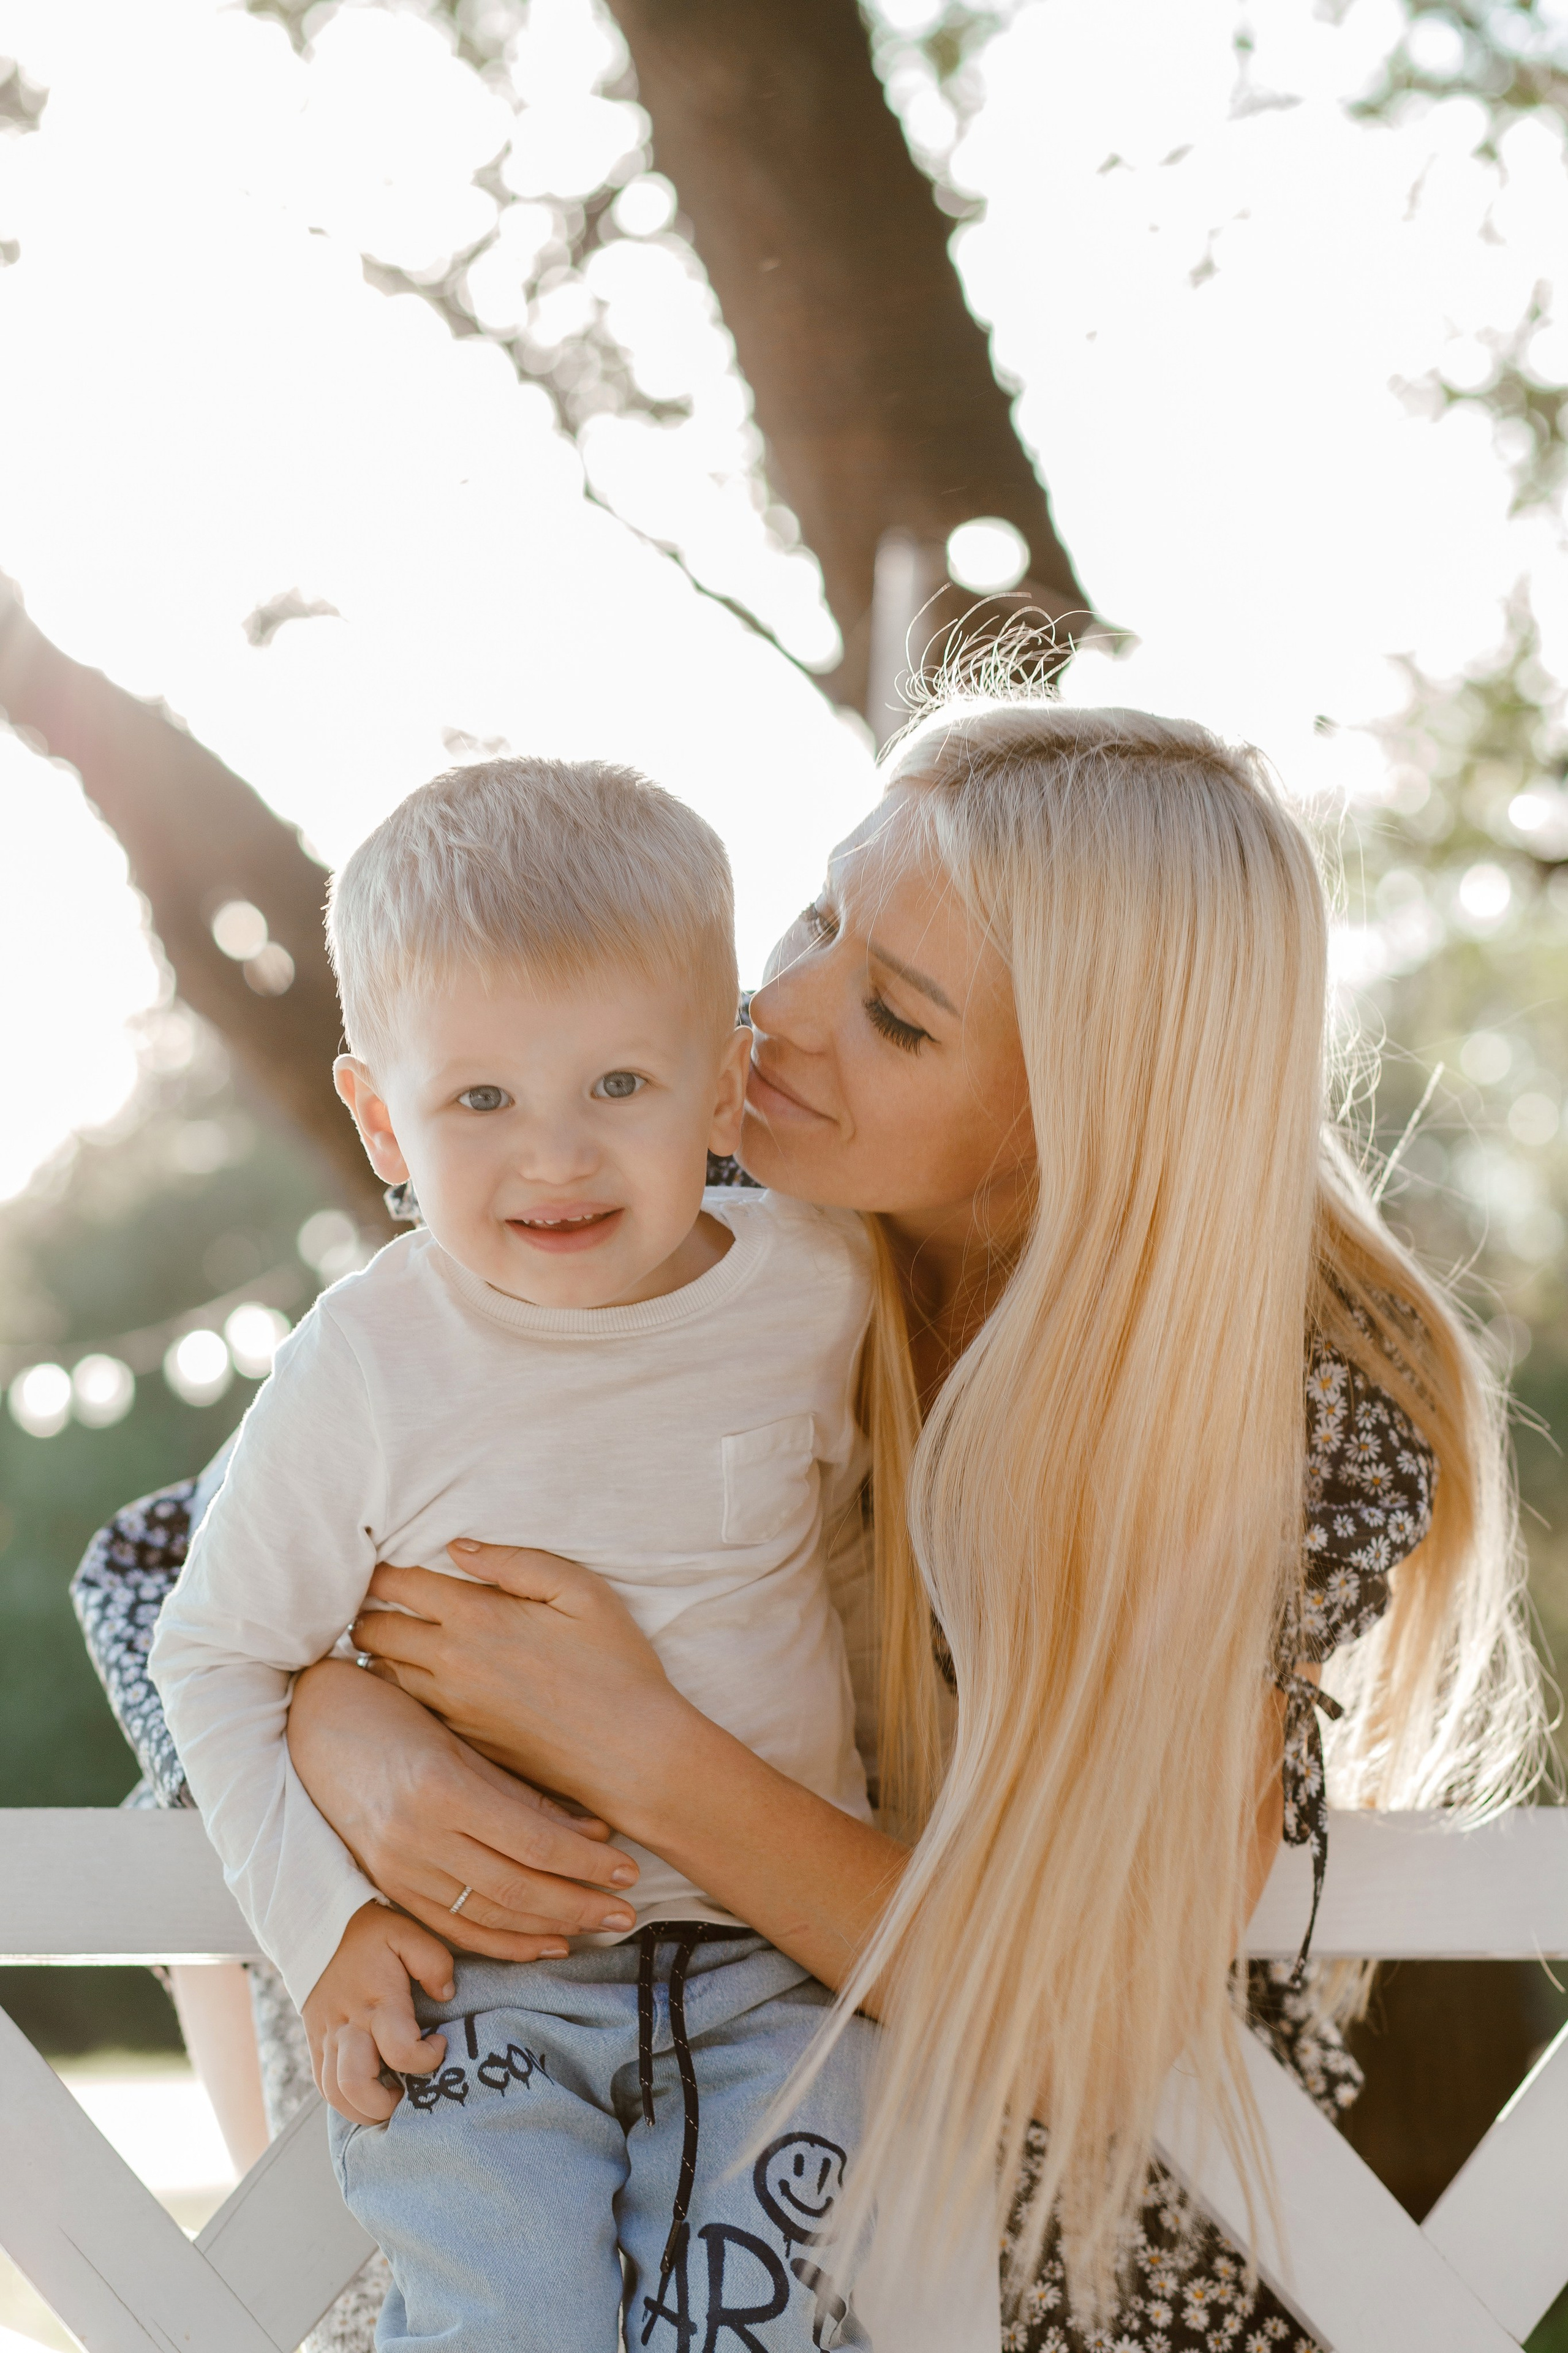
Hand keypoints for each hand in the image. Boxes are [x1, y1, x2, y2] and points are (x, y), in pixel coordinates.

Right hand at [289, 1660, 639, 1954]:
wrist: (315, 1728)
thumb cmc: (398, 1718)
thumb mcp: (464, 1743)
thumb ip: (523, 1793)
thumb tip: (595, 1832)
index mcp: (443, 1788)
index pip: (532, 1842)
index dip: (586, 1862)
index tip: (630, 1870)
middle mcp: (418, 1837)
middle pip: (515, 1888)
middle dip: (577, 1905)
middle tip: (625, 1913)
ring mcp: (399, 1868)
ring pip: (486, 1916)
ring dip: (546, 1930)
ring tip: (595, 1929)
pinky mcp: (389, 1888)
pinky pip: (451, 1930)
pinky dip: (500, 1944)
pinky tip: (541, 1945)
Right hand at [303, 1901, 454, 2125]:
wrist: (317, 1927)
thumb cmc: (370, 1932)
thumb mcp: (407, 1932)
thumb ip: (433, 1962)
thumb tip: (446, 1995)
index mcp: (378, 2001)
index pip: (400, 2051)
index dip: (426, 2059)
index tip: (439, 2043)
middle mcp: (349, 2026)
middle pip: (357, 2087)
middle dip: (387, 2104)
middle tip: (409, 2091)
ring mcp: (327, 2039)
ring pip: (336, 2096)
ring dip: (364, 2110)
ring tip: (390, 2098)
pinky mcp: (315, 2044)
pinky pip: (323, 2087)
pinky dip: (345, 2102)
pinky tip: (368, 2094)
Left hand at [348, 1541, 691, 1833]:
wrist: (630, 1752)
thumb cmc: (616, 1665)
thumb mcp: (581, 1591)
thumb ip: (515, 1562)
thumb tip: (457, 1547)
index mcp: (477, 1616)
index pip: (398, 1584)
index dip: (380, 1571)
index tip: (380, 1567)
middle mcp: (451, 1662)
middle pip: (372, 1631)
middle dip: (366, 1611)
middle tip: (375, 1602)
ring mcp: (451, 1708)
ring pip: (383, 1673)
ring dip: (378, 1654)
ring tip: (385, 1639)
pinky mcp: (460, 1740)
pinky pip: (408, 1709)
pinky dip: (400, 1691)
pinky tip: (415, 1681)